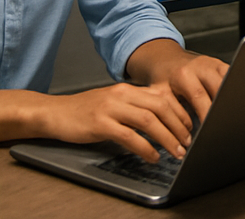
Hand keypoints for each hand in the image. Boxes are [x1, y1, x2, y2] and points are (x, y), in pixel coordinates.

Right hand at [39, 82, 193, 161]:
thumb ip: (135, 105)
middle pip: (160, 106)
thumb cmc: (85, 110)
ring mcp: (111, 108)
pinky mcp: (100, 124)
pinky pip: (128, 135)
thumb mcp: (114, 102)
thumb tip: (161, 115)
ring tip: (176, 150)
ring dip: (166, 136)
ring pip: (148, 120)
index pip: (163, 96)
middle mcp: (123, 94)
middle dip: (178, 124)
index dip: (180, 111)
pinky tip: (152, 156)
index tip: (190, 125)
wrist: (55, 112)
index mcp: (129, 88)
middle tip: (188, 140)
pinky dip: (144, 147)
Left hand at [127, 41, 227, 123]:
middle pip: (219, 87)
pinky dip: (232, 90)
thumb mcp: (160, 96)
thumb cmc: (164, 80)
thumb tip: (185, 133)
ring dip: (229, 99)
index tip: (208, 129)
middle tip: (221, 124)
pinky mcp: (221, 64)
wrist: (167, 60)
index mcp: (184, 74)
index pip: (200, 96)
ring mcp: (213, 63)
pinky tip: (229, 102)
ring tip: (227, 116)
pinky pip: (232, 77)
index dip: (206, 114)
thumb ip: (173, 112)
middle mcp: (201, 65)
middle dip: (222, 108)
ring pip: (229, 81)